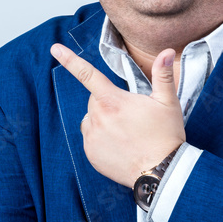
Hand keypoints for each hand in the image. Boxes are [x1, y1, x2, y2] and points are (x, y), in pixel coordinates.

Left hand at [50, 43, 184, 186]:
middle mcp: (98, 118)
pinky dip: (101, 140)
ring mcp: (92, 138)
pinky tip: (120, 146)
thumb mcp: (168, 102)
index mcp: (113, 101)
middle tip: (130, 116)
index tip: (55, 49)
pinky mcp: (91, 154)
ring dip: (103, 121)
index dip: (69, 60)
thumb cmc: (166, 136)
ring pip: (91, 120)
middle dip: (108, 103)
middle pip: (95, 101)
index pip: (87, 74)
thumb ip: (162, 74)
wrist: (161, 172)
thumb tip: (166, 51)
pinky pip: (90, 139)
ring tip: (125, 133)